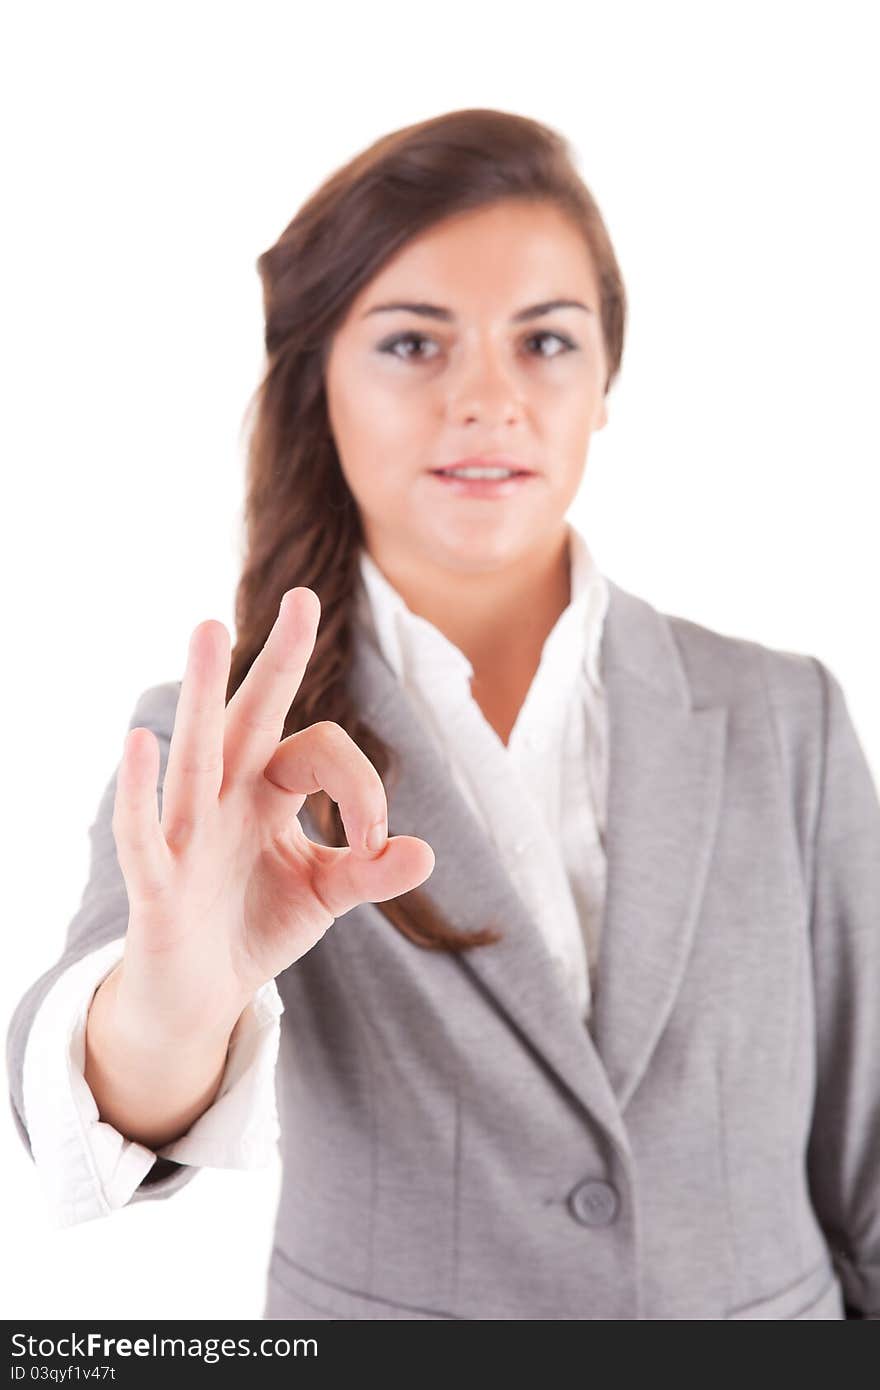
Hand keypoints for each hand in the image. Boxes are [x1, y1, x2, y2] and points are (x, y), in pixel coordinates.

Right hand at [110, 588, 434, 1040]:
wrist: (198, 993)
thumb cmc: (256, 924)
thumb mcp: (325, 895)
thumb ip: (371, 872)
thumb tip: (425, 852)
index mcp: (268, 789)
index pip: (321, 752)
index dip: (361, 789)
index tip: (375, 843)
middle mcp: (227, 794)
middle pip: (252, 715)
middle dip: (277, 659)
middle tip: (303, 596)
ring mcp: (188, 831)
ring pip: (197, 751)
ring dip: (202, 692)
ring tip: (209, 627)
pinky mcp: (157, 880)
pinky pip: (144, 829)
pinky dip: (141, 790)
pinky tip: (140, 742)